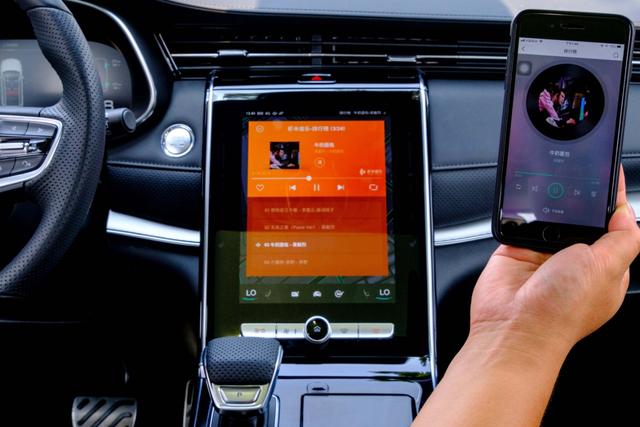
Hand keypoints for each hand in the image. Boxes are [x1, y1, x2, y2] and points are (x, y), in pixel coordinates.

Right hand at [471, 167, 639, 351]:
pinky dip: (521, 210)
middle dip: (578, 198)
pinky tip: (525, 204)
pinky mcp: (517, 250)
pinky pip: (521, 221)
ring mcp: (544, 255)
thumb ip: (624, 237)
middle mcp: (574, 261)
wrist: (514, 326)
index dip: (613, 199)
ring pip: (550, 216)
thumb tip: (626, 210)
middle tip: (577, 175)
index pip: (613, 224)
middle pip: (581, 216)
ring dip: (548, 204)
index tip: (609, 173)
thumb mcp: (608, 268)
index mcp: (604, 267)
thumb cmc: (562, 310)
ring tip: (549, 190)